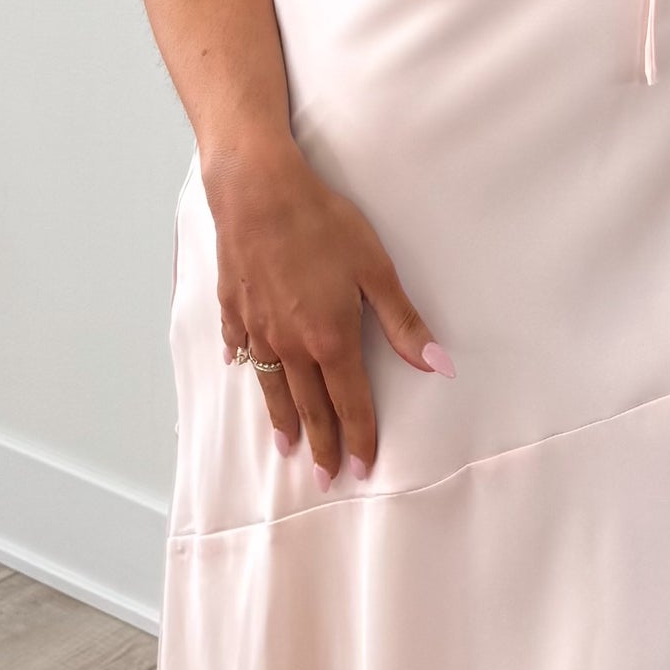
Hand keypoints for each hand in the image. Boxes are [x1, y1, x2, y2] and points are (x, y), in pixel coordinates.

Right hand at [203, 143, 452, 483]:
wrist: (257, 190)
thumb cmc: (320, 222)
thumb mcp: (375, 269)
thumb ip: (403, 322)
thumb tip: (436, 363)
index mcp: (330, 339)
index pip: (349, 403)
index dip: (358, 438)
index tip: (362, 467)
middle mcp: (290, 344)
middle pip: (309, 407)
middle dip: (321, 445)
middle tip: (325, 479)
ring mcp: (257, 329)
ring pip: (272, 388)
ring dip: (282, 421)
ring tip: (287, 448)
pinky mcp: (233, 307)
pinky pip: (240, 348)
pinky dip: (246, 367)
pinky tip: (245, 373)